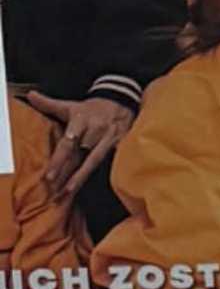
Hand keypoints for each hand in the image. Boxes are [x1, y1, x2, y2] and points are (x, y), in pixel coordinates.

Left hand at [27, 94, 128, 211]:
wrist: (120, 102)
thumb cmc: (91, 109)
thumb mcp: (71, 105)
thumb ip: (48, 103)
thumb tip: (30, 95)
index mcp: (81, 121)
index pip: (68, 143)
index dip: (59, 160)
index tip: (49, 176)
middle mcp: (95, 131)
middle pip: (80, 157)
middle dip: (67, 174)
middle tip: (55, 190)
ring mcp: (109, 140)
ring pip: (94, 163)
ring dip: (80, 178)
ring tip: (67, 192)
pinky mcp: (121, 146)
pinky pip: (112, 163)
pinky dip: (104, 176)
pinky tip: (92, 187)